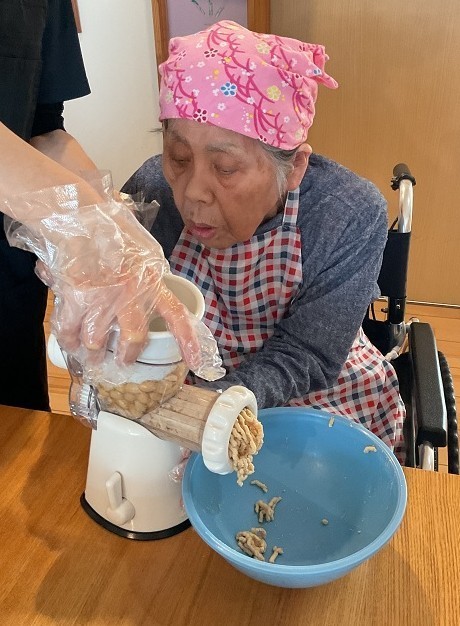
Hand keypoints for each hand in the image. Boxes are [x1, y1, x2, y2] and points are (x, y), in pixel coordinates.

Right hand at [5, 183, 224, 379]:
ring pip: (97, 341)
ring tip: (92, 353)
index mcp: (152, 280)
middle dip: (126, 356)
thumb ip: (151, 277)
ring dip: (93, 351)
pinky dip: (69, 341)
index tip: (196, 361)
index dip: (188, 340)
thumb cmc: (112, 231)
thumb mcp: (144, 252)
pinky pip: (70, 331)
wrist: (79, 215)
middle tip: (122, 360)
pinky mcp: (75, 297)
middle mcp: (130, 291)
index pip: (176, 315)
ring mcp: (102, 296)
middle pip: (133, 340)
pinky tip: (71, 342)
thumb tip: (158, 297)